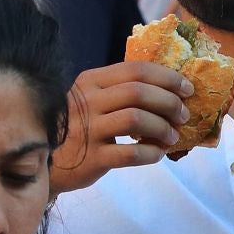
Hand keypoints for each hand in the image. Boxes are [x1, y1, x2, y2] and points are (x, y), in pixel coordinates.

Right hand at [49, 60, 193, 193]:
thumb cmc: (78, 128)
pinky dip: (151, 153)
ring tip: (172, 136)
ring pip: (136, 119)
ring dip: (163, 128)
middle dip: (169, 102)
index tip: (187, 89)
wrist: (47, 163)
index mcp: (91, 81)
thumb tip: (171, 90)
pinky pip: (130, 153)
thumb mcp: (91, 100)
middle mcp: (88, 101)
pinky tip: (157, 154)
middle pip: (138, 92)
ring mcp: (88, 130)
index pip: (136, 70)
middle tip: (183, 115)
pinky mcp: (92, 158)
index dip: (167, 77)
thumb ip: (120, 91)